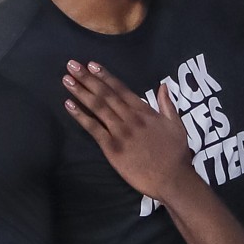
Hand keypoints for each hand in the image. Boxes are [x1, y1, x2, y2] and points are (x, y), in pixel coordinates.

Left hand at [63, 60, 195, 201]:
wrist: (172, 179)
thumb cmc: (175, 154)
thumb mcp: (176, 124)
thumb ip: (167, 104)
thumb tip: (163, 86)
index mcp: (144, 112)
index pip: (121, 90)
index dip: (105, 76)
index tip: (92, 64)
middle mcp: (130, 118)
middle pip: (105, 95)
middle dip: (87, 78)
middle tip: (72, 64)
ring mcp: (120, 133)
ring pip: (97, 108)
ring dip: (81, 92)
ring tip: (67, 79)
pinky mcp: (112, 148)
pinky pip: (93, 129)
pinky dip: (81, 116)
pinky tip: (69, 105)